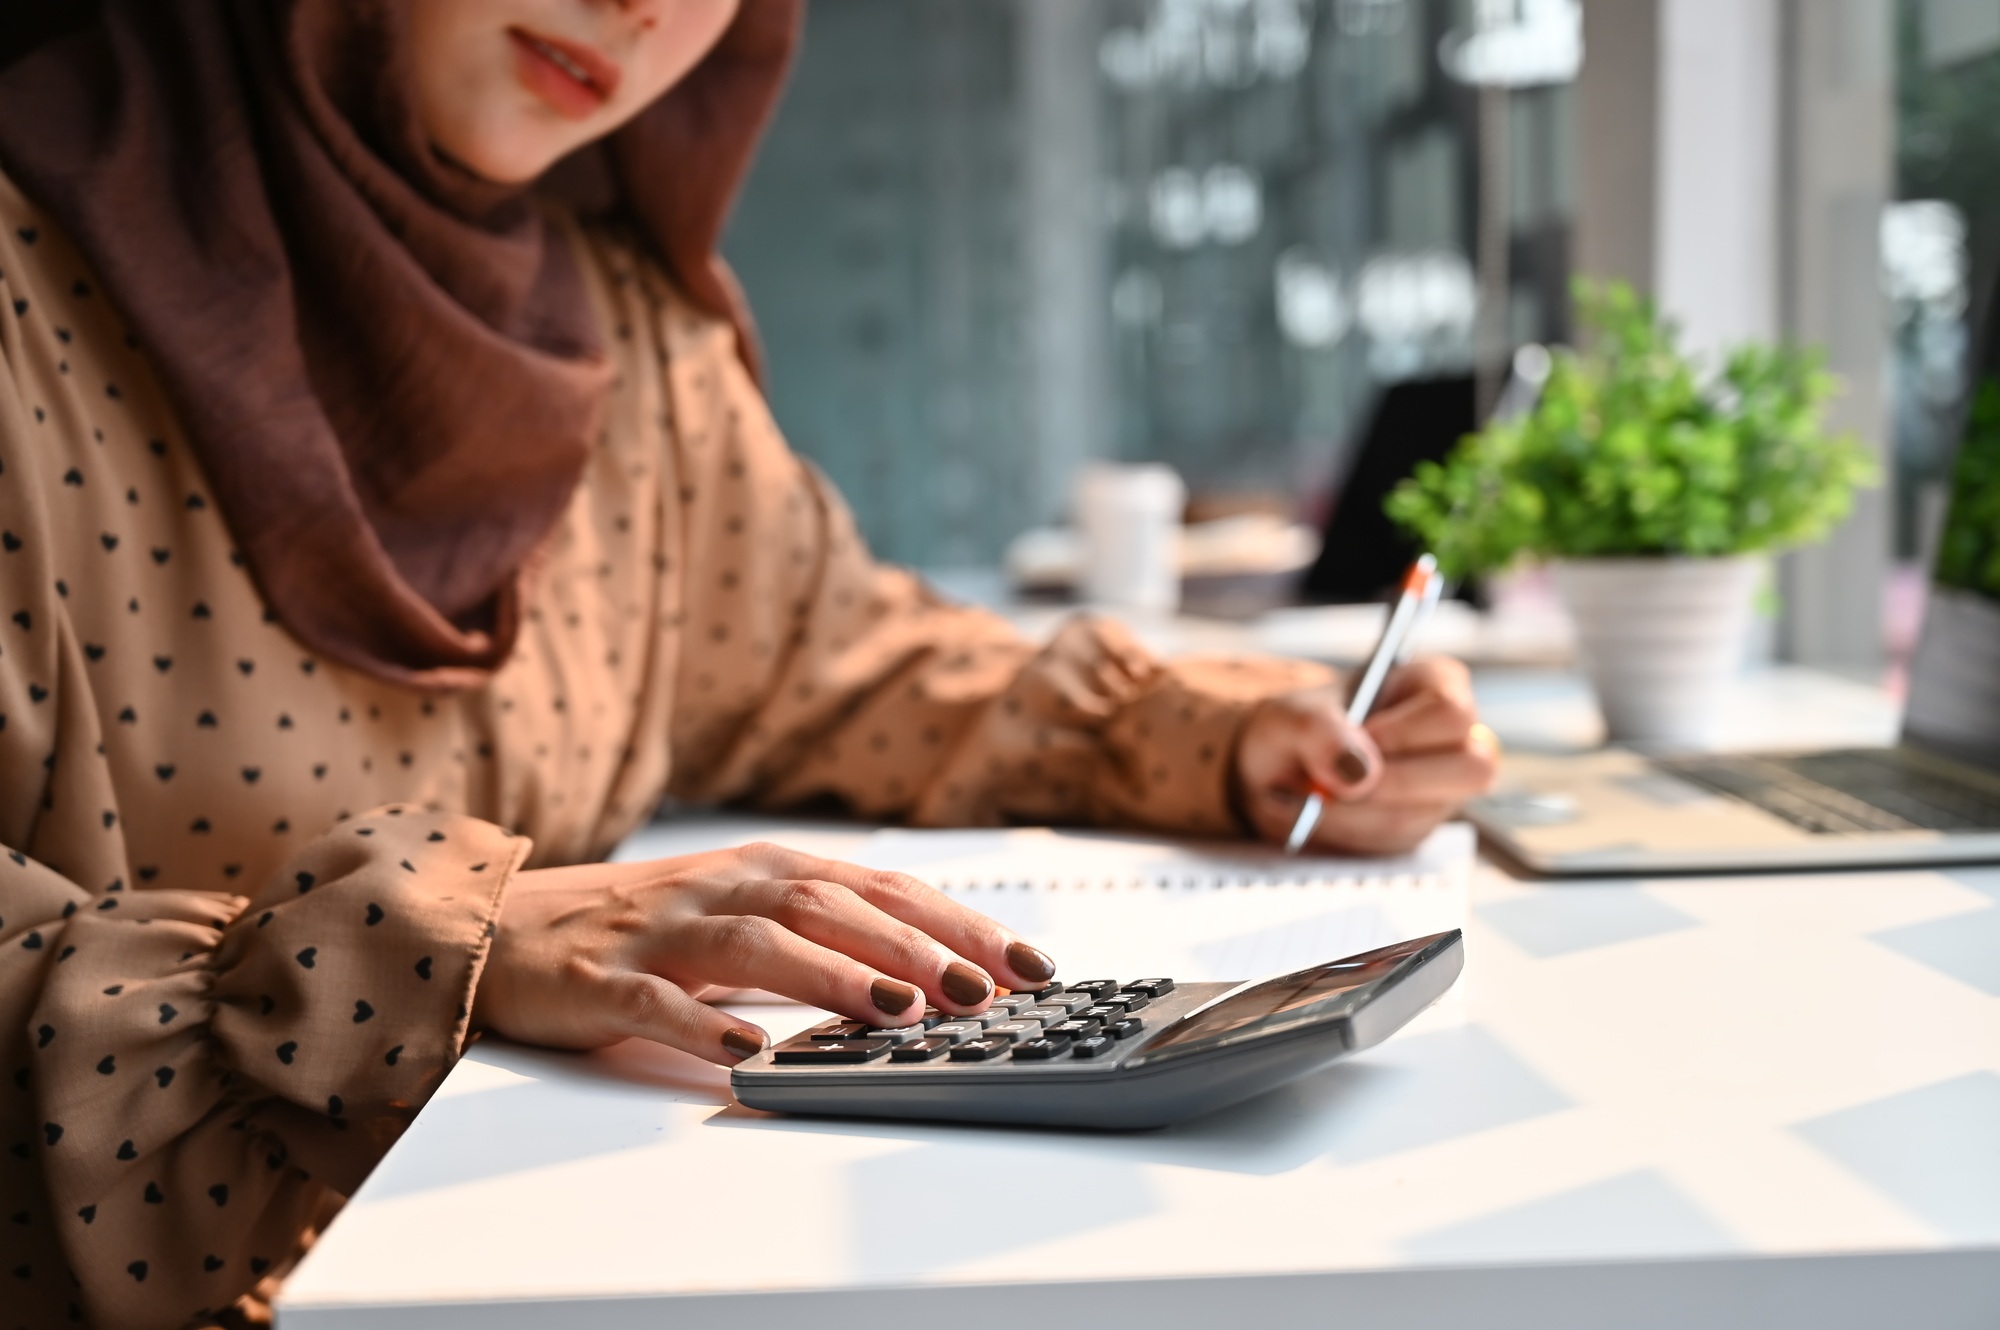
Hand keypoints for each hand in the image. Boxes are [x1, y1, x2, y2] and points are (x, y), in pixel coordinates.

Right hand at [472, 842, 1056, 1064]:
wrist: (507, 928)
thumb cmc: (646, 927)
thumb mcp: (746, 917)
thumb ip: (826, 936)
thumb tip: (937, 977)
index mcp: (766, 870)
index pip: (880, 888)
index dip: (957, 922)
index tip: (1026, 963)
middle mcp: (722, 886)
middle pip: (829, 905)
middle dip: (913, 947)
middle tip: (979, 990)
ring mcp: (661, 930)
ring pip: (757, 943)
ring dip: (831, 976)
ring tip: (894, 1009)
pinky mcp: (601, 978)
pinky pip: (655, 1002)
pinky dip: (702, 1024)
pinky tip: (745, 1050)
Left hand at [1233, 658, 1499, 855]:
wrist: (1278, 771)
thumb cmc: (1296, 728)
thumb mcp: (1289, 715)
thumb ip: (1318, 730)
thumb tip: (1358, 772)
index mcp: (1434, 686)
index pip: (1452, 711)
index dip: (1405, 733)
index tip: (1361, 737)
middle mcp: (1452, 739)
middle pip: (1471, 769)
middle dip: (1394, 783)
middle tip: (1336, 782)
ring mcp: (1441, 789)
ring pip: (1421, 815)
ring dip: (1353, 814)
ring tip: (1311, 796)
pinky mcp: (1419, 828)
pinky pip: (1396, 844)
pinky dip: (1348, 835)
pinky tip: (1320, 815)